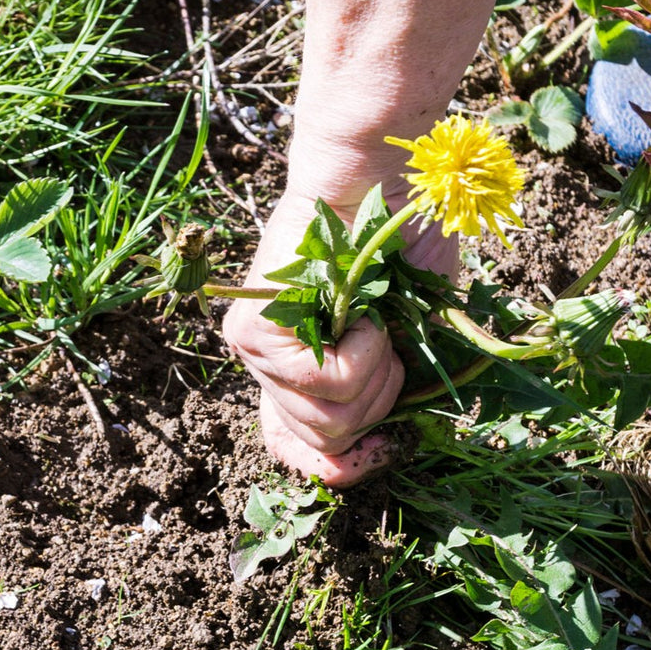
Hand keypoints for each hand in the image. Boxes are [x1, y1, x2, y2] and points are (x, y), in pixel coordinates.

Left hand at [223, 188, 451, 487]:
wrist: (375, 179)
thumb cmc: (396, 247)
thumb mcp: (399, 331)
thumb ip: (377, 387)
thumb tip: (366, 456)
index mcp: (295, 370)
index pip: (292, 450)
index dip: (339, 470)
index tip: (379, 452)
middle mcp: (263, 367)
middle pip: (324, 443)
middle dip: (379, 405)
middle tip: (386, 345)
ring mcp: (251, 352)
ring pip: (328, 420)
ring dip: (375, 374)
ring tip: (371, 318)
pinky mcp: (253, 332)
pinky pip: (327, 381)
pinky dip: (365, 351)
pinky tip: (358, 307)